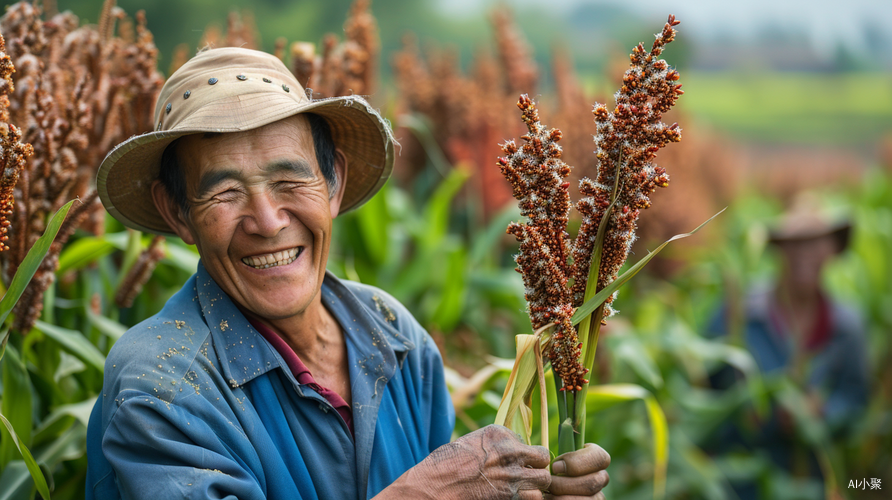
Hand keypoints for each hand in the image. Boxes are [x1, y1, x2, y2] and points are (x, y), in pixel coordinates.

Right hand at [377, 425, 551, 499]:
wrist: (430, 489)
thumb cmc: (444, 467)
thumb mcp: (470, 443)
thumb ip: (496, 445)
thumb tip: (515, 451)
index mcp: (498, 435)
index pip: (529, 443)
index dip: (526, 457)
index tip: (516, 464)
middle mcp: (508, 453)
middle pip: (543, 460)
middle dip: (537, 470)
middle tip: (527, 478)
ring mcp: (511, 477)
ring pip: (543, 482)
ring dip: (535, 488)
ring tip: (522, 492)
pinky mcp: (509, 499)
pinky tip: (515, 499)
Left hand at [546, 443, 610, 498]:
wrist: (547, 487)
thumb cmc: (547, 470)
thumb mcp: (551, 457)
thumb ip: (560, 449)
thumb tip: (555, 436)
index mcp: (595, 459)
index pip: (600, 458)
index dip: (577, 462)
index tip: (554, 466)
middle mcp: (601, 478)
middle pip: (593, 482)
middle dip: (565, 484)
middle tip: (548, 484)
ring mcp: (597, 496)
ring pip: (588, 499)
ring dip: (563, 498)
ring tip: (548, 494)